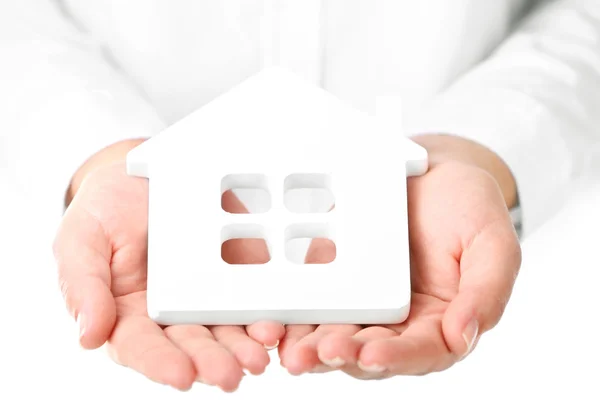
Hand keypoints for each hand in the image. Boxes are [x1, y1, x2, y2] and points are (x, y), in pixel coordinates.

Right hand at [53, 141, 284, 391]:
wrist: (144, 175)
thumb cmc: (105, 212)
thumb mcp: (81, 241)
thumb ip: (83, 288)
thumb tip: (89, 337)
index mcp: (129, 314)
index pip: (142, 347)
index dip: (160, 363)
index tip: (182, 375)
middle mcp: (171, 313)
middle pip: (192, 344)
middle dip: (211, 362)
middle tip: (230, 375)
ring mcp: (207, 293)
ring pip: (226, 329)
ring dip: (243, 347)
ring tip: (257, 359)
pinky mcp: (235, 272)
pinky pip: (252, 296)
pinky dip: (264, 313)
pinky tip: (274, 325)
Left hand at [277, 134, 521, 377]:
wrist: (433, 173)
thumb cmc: (470, 207)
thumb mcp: (493, 243)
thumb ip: (487, 291)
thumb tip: (465, 336)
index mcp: (442, 321)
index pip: (421, 351)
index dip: (397, 357)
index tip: (372, 355)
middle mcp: (401, 321)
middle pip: (371, 351)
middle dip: (345, 356)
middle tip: (320, 354)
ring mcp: (366, 303)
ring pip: (338, 336)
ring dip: (315, 349)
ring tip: (294, 353)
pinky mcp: (338, 281)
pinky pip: (315, 304)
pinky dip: (296, 319)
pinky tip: (278, 326)